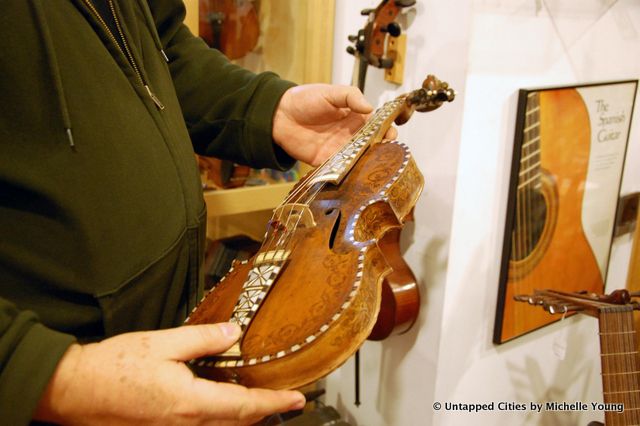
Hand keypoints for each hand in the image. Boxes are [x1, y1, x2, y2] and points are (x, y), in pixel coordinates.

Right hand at [35, 323, 304, 424]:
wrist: (73, 391)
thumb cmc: (113, 367)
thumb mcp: (162, 344)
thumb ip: (202, 339)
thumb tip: (234, 334)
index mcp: (189, 402)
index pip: (244, 405)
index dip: (274, 403)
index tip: (297, 400)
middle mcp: (184, 425)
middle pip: (237, 424)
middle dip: (264, 414)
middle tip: (285, 401)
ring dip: (243, 419)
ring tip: (260, 405)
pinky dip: (221, 421)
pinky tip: (222, 408)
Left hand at [273, 84, 396, 165]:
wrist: (279, 115)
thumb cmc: (305, 99)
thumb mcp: (330, 92)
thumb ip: (351, 97)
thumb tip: (370, 107)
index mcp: (355, 117)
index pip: (377, 125)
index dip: (387, 129)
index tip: (391, 133)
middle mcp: (351, 135)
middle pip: (373, 145)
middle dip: (382, 149)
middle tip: (386, 151)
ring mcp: (340, 149)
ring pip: (360, 159)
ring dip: (369, 162)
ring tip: (376, 165)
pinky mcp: (327, 162)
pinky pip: (342, 169)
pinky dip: (351, 172)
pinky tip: (358, 174)